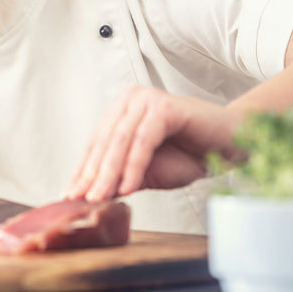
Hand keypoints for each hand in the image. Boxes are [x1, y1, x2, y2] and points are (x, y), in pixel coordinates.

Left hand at [64, 85, 240, 201]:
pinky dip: (133, 166)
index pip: (95, 143)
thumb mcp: (147, 171)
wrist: (230, 145)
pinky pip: (142, 141)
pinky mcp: (164, 107)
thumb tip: (89, 195)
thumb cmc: (189, 155)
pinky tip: (126, 188)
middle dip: (90, 174)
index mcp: (120, 109)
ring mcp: (146, 99)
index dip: (81, 170)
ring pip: (120, 142)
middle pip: (104, 142)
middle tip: (77, 199)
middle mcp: (129, 99)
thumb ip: (120, 177)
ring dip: (107, 173)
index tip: (68, 195)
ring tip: (97, 198)